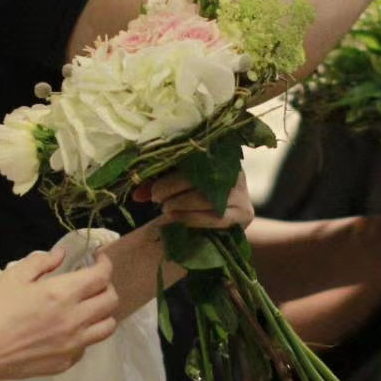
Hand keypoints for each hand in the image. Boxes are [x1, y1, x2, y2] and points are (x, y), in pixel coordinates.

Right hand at [0, 248, 118, 380]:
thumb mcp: (14, 276)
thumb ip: (41, 262)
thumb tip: (61, 255)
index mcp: (64, 294)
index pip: (101, 276)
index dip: (105, 264)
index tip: (97, 259)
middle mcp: (76, 320)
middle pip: (111, 301)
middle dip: (106, 286)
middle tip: (93, 282)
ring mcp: (74, 344)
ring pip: (107, 327)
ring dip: (103, 313)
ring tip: (88, 307)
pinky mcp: (66, 363)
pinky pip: (86, 346)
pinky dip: (84, 335)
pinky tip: (68, 330)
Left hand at [138, 170, 254, 231]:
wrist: (224, 223)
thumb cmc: (196, 199)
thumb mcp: (177, 187)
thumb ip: (158, 186)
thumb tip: (136, 195)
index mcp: (220, 157)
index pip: (194, 159)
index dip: (171, 172)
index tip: (152, 188)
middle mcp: (235, 172)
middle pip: (201, 177)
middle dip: (173, 188)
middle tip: (156, 198)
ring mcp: (242, 193)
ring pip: (209, 198)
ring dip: (182, 204)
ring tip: (165, 209)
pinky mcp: (244, 214)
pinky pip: (218, 217)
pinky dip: (195, 219)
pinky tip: (177, 220)